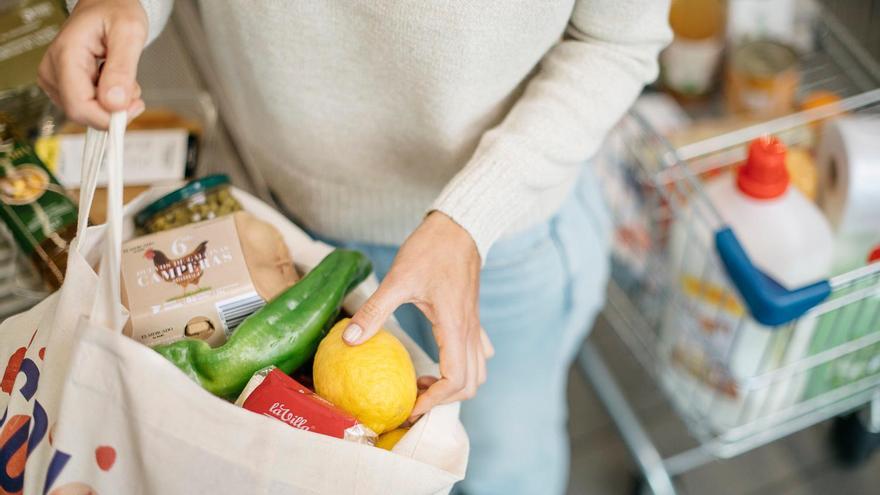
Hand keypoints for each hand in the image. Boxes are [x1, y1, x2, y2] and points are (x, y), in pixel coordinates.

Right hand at [37, 0, 147, 128]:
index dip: (108, 117)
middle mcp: (53, 70)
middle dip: (113, 110)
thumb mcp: (129, 33)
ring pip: (86, 112)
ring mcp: (55, 79)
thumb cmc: (116, 11)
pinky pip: (87, 106)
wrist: (107, 4)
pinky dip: (106, 100)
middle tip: (134, 89)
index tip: (134, 107)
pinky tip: (112, 80)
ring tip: (122, 77)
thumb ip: (122, 69)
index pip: (79, 106)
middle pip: (81, 113)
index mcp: (66, 55)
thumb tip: (114, 104)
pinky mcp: (62, 85)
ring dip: (112, 104)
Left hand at [344, 211, 493, 419]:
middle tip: (413, 395)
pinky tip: (440, 360)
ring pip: (477, 371)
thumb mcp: (398, 279)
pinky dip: (463, 367)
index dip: (434, 400)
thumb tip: (349, 339)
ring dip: (454, 385)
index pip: (455, 379)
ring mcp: (474, 325)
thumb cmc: (431, 249)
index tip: (409, 405)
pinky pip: (478, 352)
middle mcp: (469, 331)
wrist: (459, 225)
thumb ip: (374, 310)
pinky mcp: (472, 317)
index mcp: (454, 327)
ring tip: (424, 380)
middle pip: (470, 383)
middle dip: (443, 398)